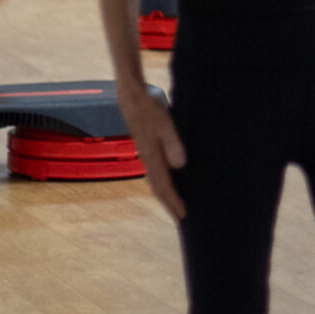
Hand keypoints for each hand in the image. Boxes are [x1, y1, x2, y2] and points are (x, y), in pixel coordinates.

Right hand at [120, 83, 186, 219]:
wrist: (131, 94)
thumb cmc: (149, 107)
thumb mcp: (165, 123)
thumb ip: (173, 144)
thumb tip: (181, 166)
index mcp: (151, 157)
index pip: (164, 186)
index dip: (173, 202)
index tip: (183, 217)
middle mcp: (147, 159)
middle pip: (158, 188)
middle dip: (169, 204)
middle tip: (180, 218)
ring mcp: (145, 153)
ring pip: (156, 180)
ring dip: (166, 194)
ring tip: (176, 203)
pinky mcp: (146, 146)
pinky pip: (155, 171)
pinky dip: (163, 181)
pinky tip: (170, 178)